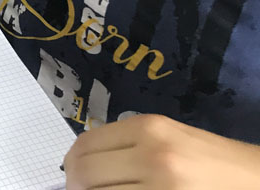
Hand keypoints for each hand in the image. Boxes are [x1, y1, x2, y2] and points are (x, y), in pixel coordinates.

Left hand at [63, 114, 259, 189]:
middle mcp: (152, 155)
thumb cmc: (210, 158)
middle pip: (85, 173)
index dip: (71, 164)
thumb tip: (79, 163)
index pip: (85, 145)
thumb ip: (125, 143)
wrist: (255, 179)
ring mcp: (161, 188)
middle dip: (75, 186)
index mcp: (148, 128)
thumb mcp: (167, 135)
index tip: (72, 174)